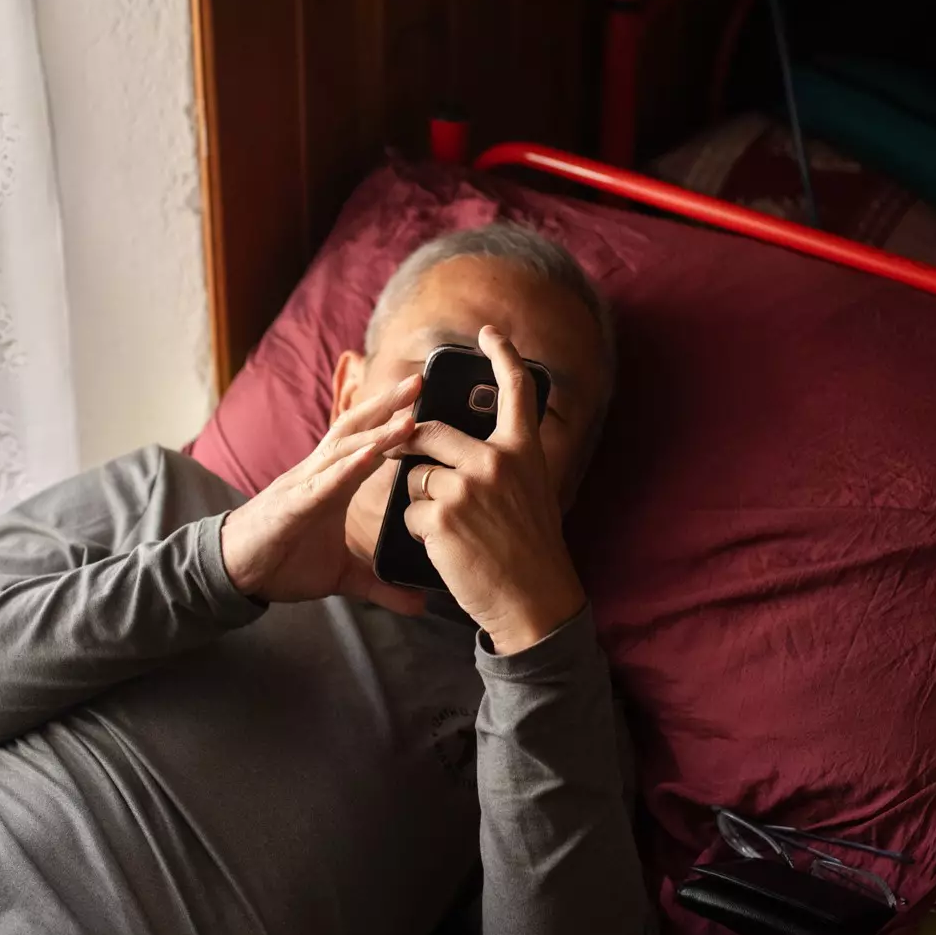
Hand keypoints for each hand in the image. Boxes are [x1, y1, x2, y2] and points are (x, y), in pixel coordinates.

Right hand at [219, 375, 429, 615]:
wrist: (232, 572)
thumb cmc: (281, 562)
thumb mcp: (341, 575)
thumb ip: (379, 585)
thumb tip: (418, 605)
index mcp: (332, 482)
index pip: (366, 441)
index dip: (393, 419)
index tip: (425, 401)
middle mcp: (318, 473)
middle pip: (355, 428)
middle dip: (387, 404)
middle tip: (420, 380)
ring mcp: (304, 485)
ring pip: (343, 448)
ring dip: (377, 430)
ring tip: (409, 416)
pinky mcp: (292, 506)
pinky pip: (323, 482)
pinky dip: (348, 466)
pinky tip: (371, 454)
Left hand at [398, 326, 586, 654]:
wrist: (533, 601)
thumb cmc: (530, 549)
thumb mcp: (531, 491)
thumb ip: (502, 462)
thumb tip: (460, 445)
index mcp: (523, 451)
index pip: (515, 390)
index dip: (502, 355)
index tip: (490, 333)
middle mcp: (495, 461)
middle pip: (429, 431)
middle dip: (408, 444)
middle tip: (401, 452)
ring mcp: (466, 488)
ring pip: (413, 475)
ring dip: (417, 498)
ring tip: (448, 526)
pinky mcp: (440, 517)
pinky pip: (408, 510)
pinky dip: (417, 528)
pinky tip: (444, 546)